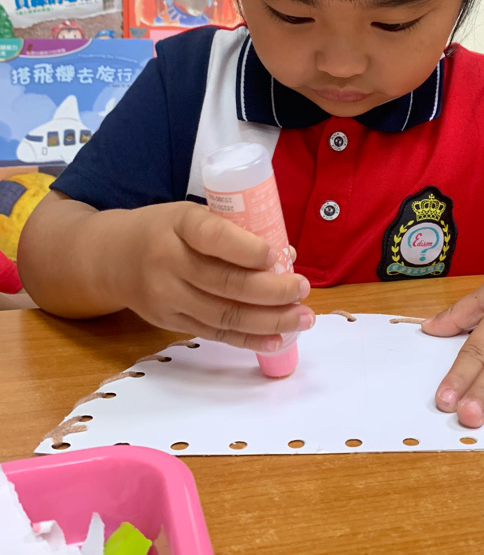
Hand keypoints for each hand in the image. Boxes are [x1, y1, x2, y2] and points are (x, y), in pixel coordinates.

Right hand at [106, 202, 313, 350]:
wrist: (110, 258)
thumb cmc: (165, 229)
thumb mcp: (192, 215)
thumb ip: (236, 232)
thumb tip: (288, 256)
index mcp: (179, 224)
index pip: (214, 237)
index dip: (248, 249)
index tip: (278, 257)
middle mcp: (169, 262)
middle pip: (226, 283)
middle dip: (272, 291)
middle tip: (303, 289)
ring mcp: (167, 297)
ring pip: (224, 314)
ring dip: (270, 320)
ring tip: (303, 318)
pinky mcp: (169, 322)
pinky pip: (215, 333)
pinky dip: (249, 339)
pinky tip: (278, 339)